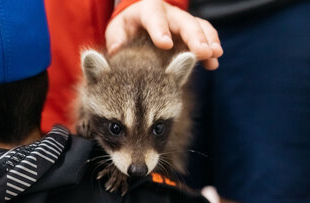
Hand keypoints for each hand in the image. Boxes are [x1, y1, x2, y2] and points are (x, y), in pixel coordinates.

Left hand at [105, 0, 222, 69]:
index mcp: (147, 10)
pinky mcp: (191, 31)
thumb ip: (117, 40)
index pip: (154, 17)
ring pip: (199, 26)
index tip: (165, 44)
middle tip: (202, 52)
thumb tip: (116, 50)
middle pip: (184, 21)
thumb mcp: (117, 31)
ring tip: (214, 56)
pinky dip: (211, 48)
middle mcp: (168, 12)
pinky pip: (206, 36)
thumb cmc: (126, 29)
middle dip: (194, 37)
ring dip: (208, 41)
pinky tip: (214, 63)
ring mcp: (182, 21)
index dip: (160, 30)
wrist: (138, 23)